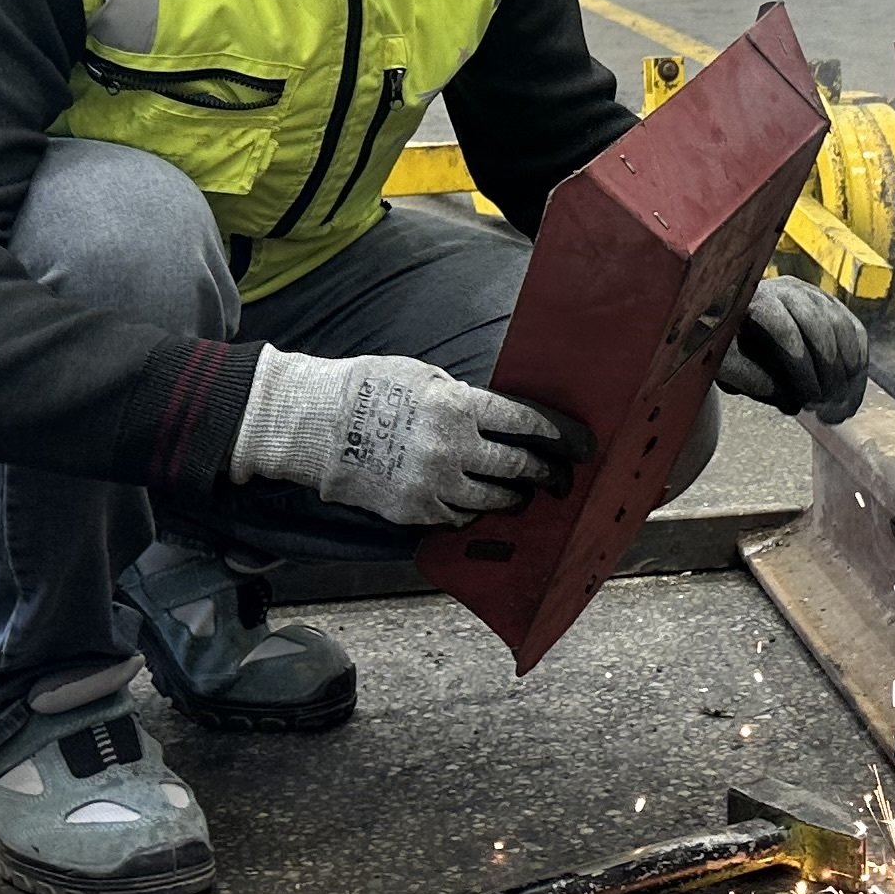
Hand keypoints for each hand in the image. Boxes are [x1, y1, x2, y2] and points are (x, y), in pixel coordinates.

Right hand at [233, 347, 591, 528]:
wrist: (314, 424)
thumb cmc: (369, 388)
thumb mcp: (424, 377)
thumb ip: (465, 400)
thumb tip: (502, 419)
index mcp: (458, 405)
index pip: (525, 423)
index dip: (559, 435)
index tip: (580, 444)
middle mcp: (452, 447)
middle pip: (518, 466)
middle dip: (546, 472)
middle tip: (559, 476)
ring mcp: (433, 483)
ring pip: (493, 498)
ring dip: (514, 496)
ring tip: (521, 492)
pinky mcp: (415, 510)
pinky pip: (459, 516)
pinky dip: (472, 509)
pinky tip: (476, 501)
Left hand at [716, 275, 869, 422]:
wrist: (737, 324)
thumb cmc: (730, 349)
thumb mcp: (728, 365)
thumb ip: (751, 380)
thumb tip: (792, 401)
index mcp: (755, 300)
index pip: (785, 330)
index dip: (800, 370)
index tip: (807, 403)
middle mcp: (788, 290)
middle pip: (819, 325)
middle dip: (828, 372)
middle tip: (827, 409)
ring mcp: (813, 294)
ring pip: (841, 327)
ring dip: (846, 371)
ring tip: (840, 405)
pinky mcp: (832, 305)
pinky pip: (854, 330)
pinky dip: (857, 361)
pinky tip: (851, 388)